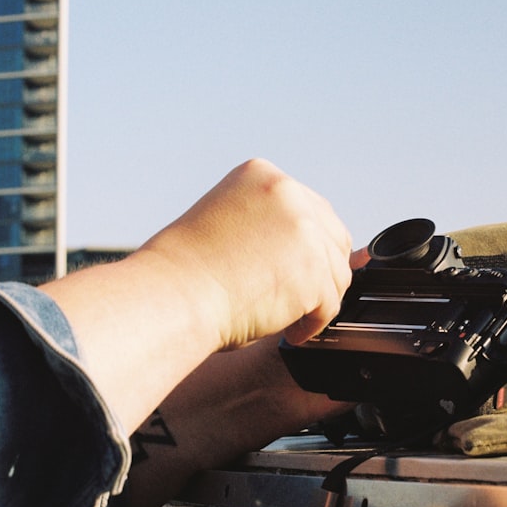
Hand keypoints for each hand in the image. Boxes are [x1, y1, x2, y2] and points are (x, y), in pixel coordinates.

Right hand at [138, 159, 352, 348]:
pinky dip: (313, 323)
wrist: (170, 295)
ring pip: (336, 273)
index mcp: (264, 176)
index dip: (307, 247)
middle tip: (297, 296)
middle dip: (319, 271)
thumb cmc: (186, 272)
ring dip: (318, 299)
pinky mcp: (313, 271)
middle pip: (333, 237)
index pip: (311, 210)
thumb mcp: (231, 223)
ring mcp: (305, 231)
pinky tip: (290, 330)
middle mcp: (289, 194)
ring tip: (290, 316)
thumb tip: (324, 253)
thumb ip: (272, 227)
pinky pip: (330, 304)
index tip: (294, 269)